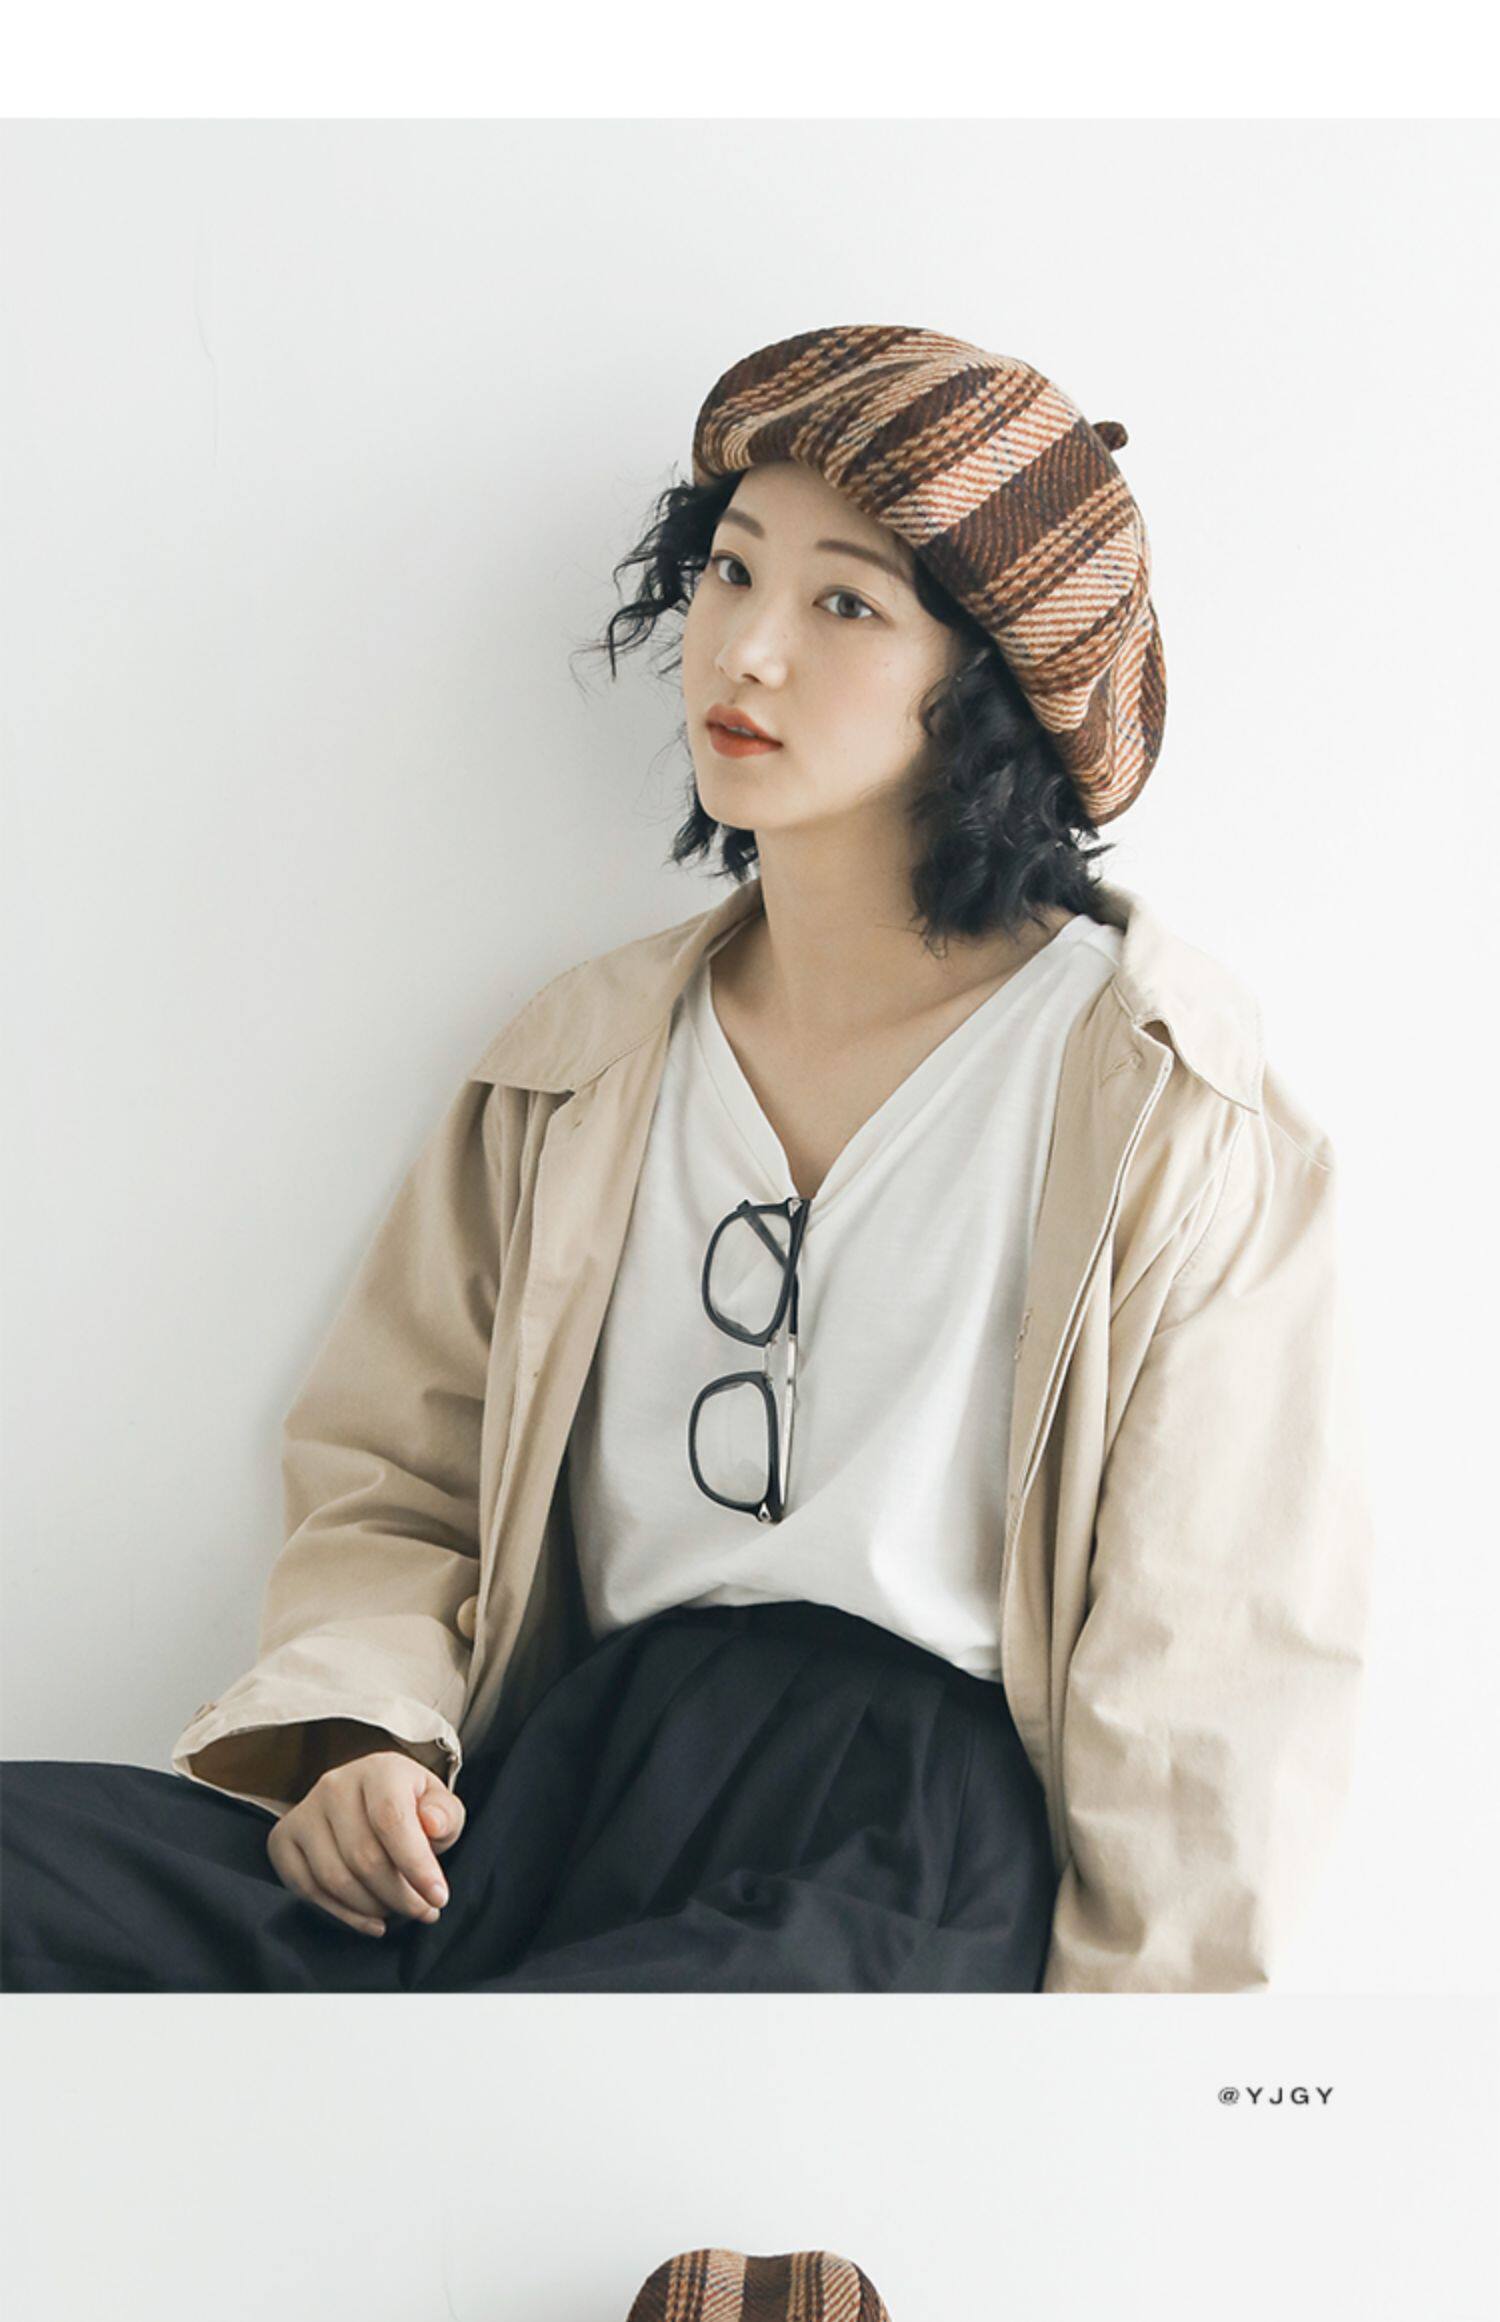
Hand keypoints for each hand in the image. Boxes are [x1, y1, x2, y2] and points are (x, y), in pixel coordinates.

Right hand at [267, 1749, 466, 1937]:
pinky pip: (308, 1889)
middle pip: (363, 1856)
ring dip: (373, 1907)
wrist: (368, 1801)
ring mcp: (304, 1812)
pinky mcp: (283, 1839)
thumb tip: (433, 1824)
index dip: (416, 1865)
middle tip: (424, 1911)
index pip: (392, 1820)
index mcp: (378, 1770)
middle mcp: (335, 1785)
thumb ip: (445, 1814)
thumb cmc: (410, 1806)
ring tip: (399, 1911)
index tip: (438, 1897)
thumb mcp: (439, 1805)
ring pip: (335, 1878)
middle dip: (400, 1895)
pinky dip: (343, 1914)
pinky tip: (371, 1919)